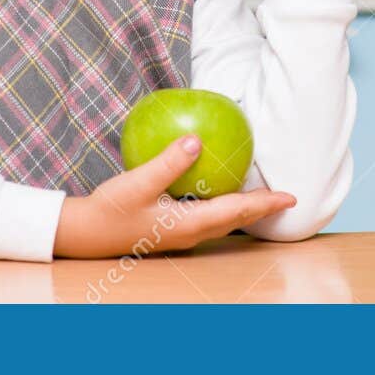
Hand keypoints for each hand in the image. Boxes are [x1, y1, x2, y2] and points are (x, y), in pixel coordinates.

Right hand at [52, 135, 296, 258]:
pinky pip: (207, 215)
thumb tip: (197, 140)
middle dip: (261, 207)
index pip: (236, 211)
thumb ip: (169, 162)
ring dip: (243, 207)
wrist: (84, 234)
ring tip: (261, 193)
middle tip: (285, 196)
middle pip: (235, 218)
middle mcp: (190, 232)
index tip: (291, 197)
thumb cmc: (110, 210)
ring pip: (222, 220)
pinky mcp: (170, 228)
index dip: (265, 203)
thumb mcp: (139, 182)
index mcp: (188, 224)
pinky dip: (222, 204)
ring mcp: (180, 233)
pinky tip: (217, 188)